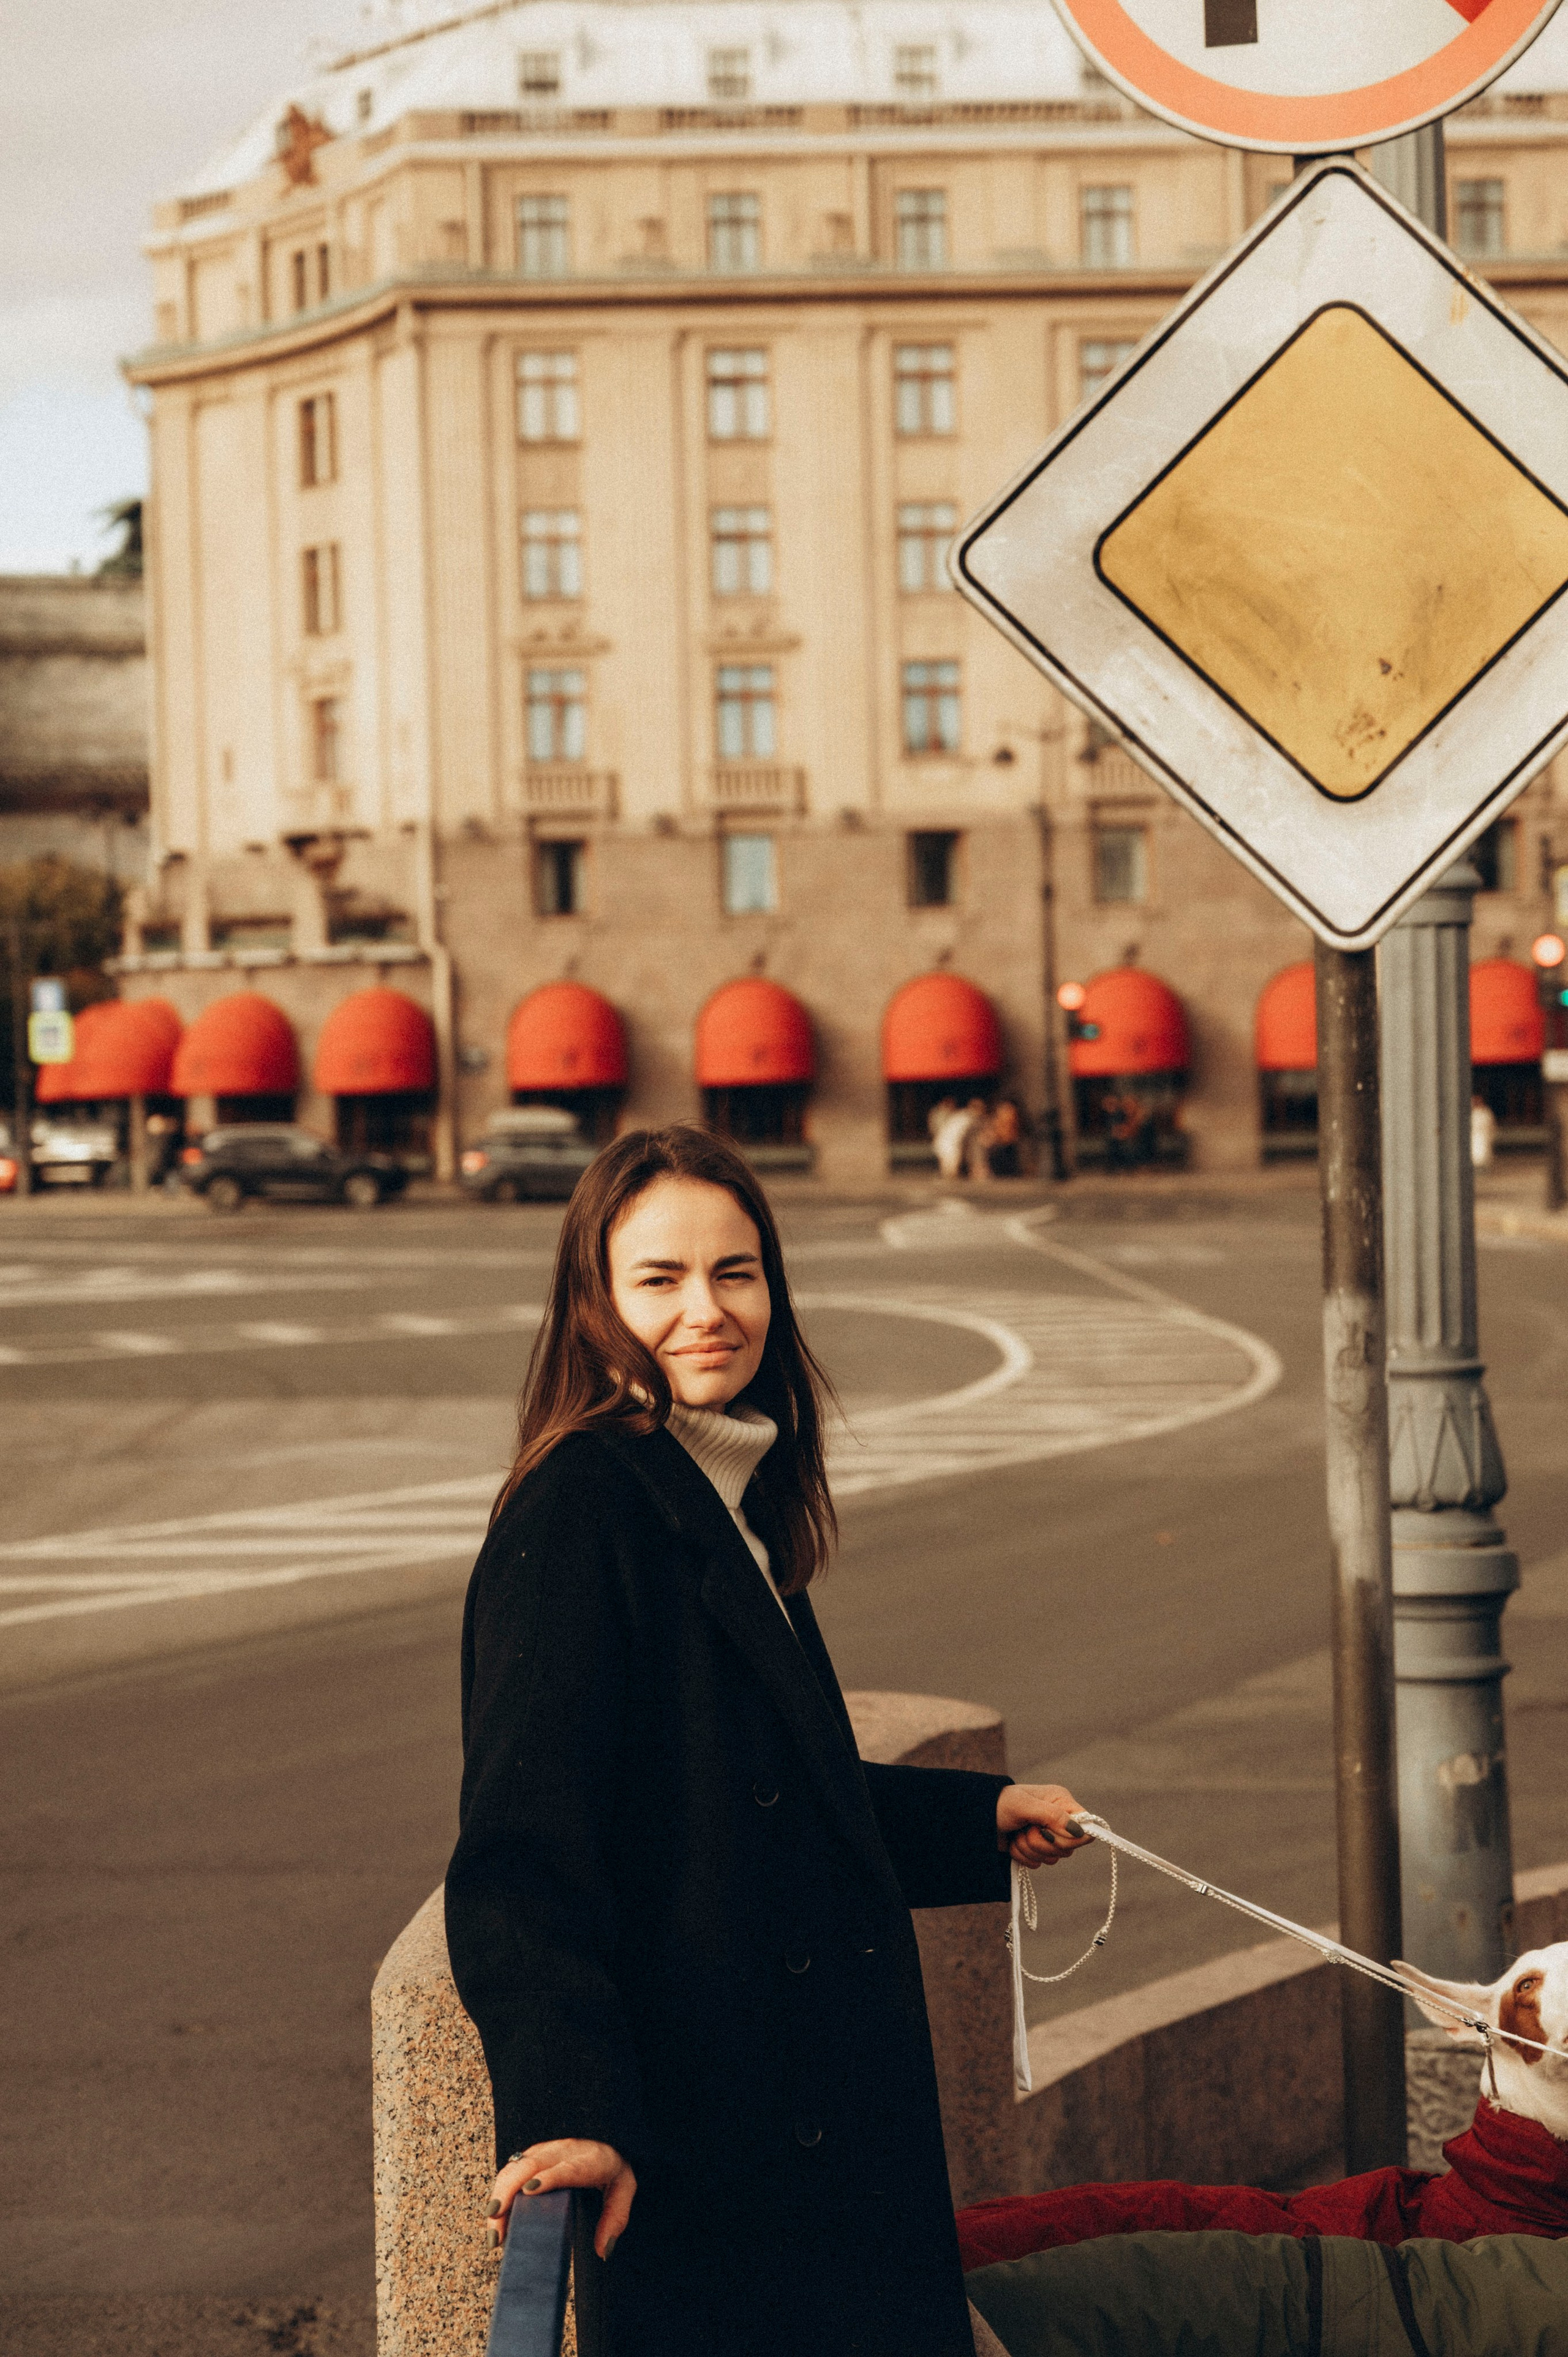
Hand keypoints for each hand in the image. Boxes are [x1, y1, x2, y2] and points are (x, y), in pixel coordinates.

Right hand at [486, 2138, 636, 2261]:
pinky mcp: (534, 2155)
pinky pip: (512, 2169)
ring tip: (493, 2228)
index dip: (548, 2178)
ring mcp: (546, 2151)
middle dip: (509, 2190)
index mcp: (589, 2159)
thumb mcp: (624, 2190)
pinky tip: (495, 2216)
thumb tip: (604, 2250)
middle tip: (496, 2219)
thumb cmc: (613, 2167)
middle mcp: (564, 2151)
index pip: (567, 2168)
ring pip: (516, 2167)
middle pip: (531, 2165)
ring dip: (500, 2193)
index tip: (530, 2189)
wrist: (607, 2139)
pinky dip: (500, 2190)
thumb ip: (615, 2218)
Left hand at [996, 1783, 1092, 1867]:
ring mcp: (1048, 1835)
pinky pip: (1039, 1863)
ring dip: (1030, 1849)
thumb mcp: (1023, 1806)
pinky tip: (1013, 1843)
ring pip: (1053, 1857)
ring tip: (1017, 1833)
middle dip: (1042, 1842)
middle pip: (1069, 1847)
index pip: (1087, 1827)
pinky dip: (1023, 1856)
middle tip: (1026, 1829)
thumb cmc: (999, 1804)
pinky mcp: (1036, 1849)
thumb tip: (1079, 1830)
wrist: (976, 1819)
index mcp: (1061, 1802)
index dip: (1073, 1837)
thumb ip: (1051, 1815)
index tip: (1052, 1834)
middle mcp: (1058, 1818)